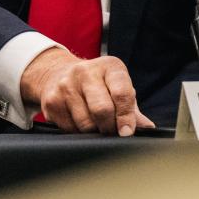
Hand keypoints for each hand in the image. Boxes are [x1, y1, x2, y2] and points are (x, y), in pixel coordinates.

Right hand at [20, 47, 154, 135]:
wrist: (58, 74)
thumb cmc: (97, 86)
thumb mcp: (117, 88)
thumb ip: (133, 109)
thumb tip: (148, 128)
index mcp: (108, 66)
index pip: (122, 93)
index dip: (127, 117)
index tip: (127, 132)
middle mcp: (85, 71)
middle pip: (102, 110)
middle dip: (110, 128)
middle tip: (112, 132)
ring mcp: (65, 85)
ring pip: (86, 124)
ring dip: (94, 132)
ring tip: (95, 125)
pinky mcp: (51, 100)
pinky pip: (70, 128)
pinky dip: (77, 132)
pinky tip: (79, 122)